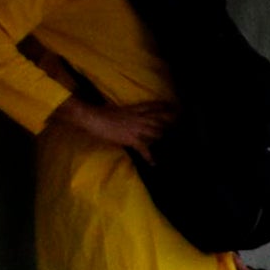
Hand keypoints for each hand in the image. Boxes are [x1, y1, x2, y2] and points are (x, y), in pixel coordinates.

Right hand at [58, 97, 172, 152]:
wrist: (93, 118)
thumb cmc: (99, 112)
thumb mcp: (111, 107)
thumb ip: (117, 109)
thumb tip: (110, 106)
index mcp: (133, 109)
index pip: (152, 106)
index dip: (163, 107)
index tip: (172, 107)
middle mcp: (138, 118)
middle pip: (159, 120)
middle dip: (169, 124)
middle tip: (176, 128)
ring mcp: (136, 128)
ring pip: (157, 133)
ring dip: (162, 138)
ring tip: (167, 144)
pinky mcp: (132, 139)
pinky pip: (144, 149)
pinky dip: (150, 157)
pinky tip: (153, 163)